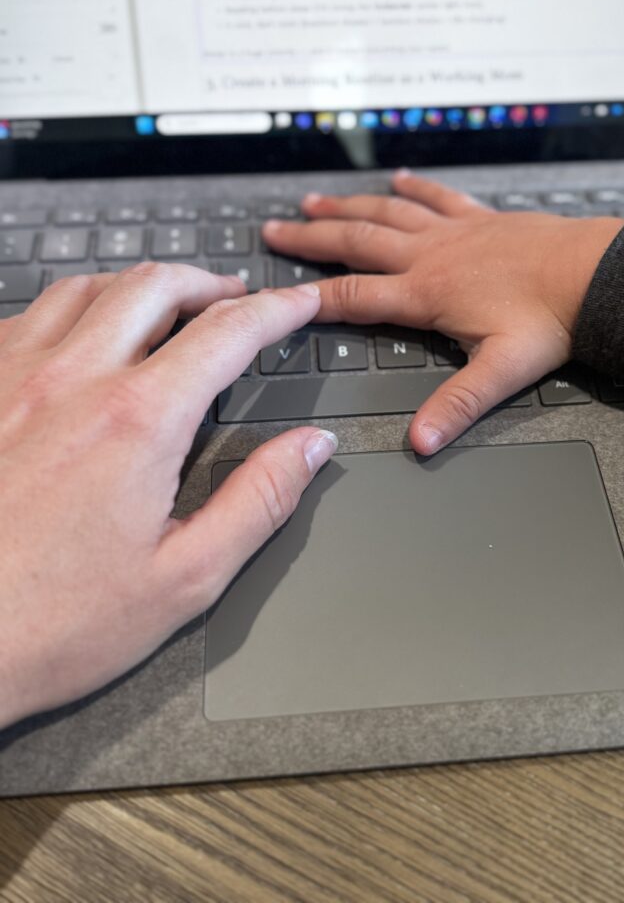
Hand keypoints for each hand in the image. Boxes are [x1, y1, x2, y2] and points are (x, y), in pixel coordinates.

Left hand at [0, 264, 336, 729]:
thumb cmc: (52, 624)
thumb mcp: (185, 577)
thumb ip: (260, 501)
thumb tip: (310, 448)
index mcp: (137, 422)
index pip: (226, 333)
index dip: (275, 310)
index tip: (297, 304)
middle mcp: (71, 381)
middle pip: (153, 288)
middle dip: (206, 283)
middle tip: (233, 297)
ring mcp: (10, 379)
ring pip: (84, 289)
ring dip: (138, 287)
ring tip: (164, 304)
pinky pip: (24, 318)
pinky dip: (69, 310)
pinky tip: (78, 335)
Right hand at [263, 171, 623, 453]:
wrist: (595, 274)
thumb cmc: (552, 321)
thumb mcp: (500, 372)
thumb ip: (457, 405)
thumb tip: (421, 442)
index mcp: (427, 294)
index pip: (352, 297)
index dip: (308, 297)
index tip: (273, 294)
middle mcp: (431, 256)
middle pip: (356, 242)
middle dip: (311, 238)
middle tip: (274, 231)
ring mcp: (454, 231)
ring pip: (387, 212)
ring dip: (347, 206)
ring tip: (313, 201)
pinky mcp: (480, 218)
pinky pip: (437, 196)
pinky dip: (414, 186)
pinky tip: (398, 177)